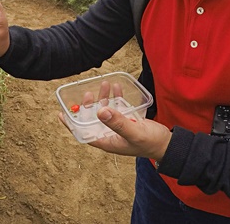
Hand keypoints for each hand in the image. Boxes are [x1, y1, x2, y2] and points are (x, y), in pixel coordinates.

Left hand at [57, 80, 171, 160]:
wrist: (168, 145)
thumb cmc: (151, 143)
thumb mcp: (134, 132)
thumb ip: (117, 122)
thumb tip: (99, 110)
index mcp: (107, 142)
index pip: (83, 133)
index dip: (71, 124)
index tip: (61, 114)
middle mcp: (110, 135)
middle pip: (93, 119)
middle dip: (89, 106)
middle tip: (88, 93)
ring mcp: (119, 128)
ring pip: (105, 111)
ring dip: (104, 98)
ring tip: (106, 84)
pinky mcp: (128, 122)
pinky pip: (118, 108)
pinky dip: (116, 98)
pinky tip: (117, 88)